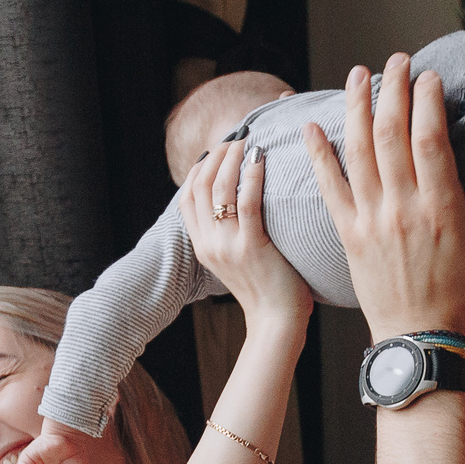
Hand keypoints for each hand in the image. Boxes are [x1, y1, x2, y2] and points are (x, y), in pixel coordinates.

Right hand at [181, 139, 312, 332]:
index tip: (215, 152)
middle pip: (201, 187)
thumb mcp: (236, 261)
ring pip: (220, 190)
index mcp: (202, 247)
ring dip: (232, 161)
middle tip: (235, 140)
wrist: (277, 323)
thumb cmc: (266, 290)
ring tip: (248, 144)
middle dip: (216, 157)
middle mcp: (210, 245)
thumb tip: (236, 206)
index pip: (187, 198)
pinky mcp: (252, 247)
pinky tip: (261, 160)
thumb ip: (229, 234)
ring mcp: (228, 246)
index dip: (198, 169)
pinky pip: (247, 203)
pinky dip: (252, 177)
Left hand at [304, 54, 464, 341]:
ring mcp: (372, 220)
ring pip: (358, 152)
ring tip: (359, 74)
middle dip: (392, 89)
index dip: (427, 101)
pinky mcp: (349, 233)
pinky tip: (310, 126)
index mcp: (442, 209)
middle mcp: (403, 209)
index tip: (430, 75)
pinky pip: (328, 186)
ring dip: (356, 107)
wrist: (420, 335)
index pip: (430, 140)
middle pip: (390, 134)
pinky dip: (318, 154)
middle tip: (398, 60)